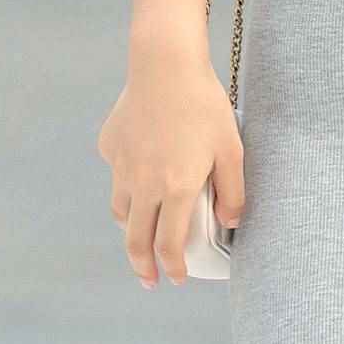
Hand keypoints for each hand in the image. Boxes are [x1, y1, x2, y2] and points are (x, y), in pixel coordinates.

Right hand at [98, 33, 243, 287]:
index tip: (177, 278)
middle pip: (135, 239)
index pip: (168, 244)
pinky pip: (117, 174)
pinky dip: (127, 183)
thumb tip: (231, 223)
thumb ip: (233, 191)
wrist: (164, 64)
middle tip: (149, 279)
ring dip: (132, 228)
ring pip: (121, 210)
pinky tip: (141, 173)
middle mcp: (143, 183)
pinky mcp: (110, 146)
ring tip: (143, 232)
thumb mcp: (232, 150)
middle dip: (142, 266)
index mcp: (175, 188)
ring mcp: (122, 165)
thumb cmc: (204, 105)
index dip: (172, 267)